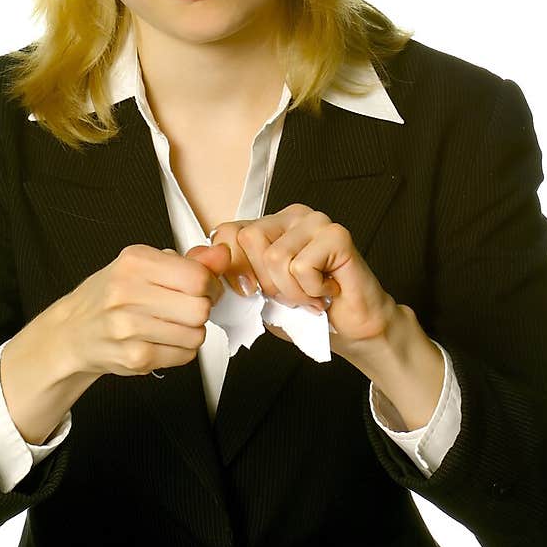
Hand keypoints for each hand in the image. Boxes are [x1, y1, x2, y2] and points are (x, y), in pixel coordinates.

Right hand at [53, 243, 224, 379]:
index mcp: (134, 261)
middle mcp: (127, 291)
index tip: (204, 288)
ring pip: (196, 334)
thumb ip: (188, 261)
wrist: (73, 331)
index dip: (210, 285)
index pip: (197, 276)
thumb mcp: (145, 267)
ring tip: (172, 325)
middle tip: (187, 308)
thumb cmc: (110, 296)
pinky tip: (163, 340)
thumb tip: (222, 254)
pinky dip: (181, 350)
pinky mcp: (133, 356)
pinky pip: (184, 355)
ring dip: (192, 332)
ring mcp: (128, 327)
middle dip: (202, 310)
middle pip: (200, 308)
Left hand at [185, 204, 398, 360]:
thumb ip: (226, 275)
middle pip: (249, 241)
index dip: (233, 270)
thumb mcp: (255, 297)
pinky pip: (302, 267)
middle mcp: (289, 216)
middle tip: (290, 293)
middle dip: (266, 282)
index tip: (253, 292)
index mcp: (267, 226)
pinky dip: (312, 291)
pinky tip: (326, 290)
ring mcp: (314, 221)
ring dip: (291, 292)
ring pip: (276, 257)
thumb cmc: (305, 312)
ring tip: (310, 294)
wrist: (350, 330)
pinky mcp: (336, 234)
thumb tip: (196, 259)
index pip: (226, 233)